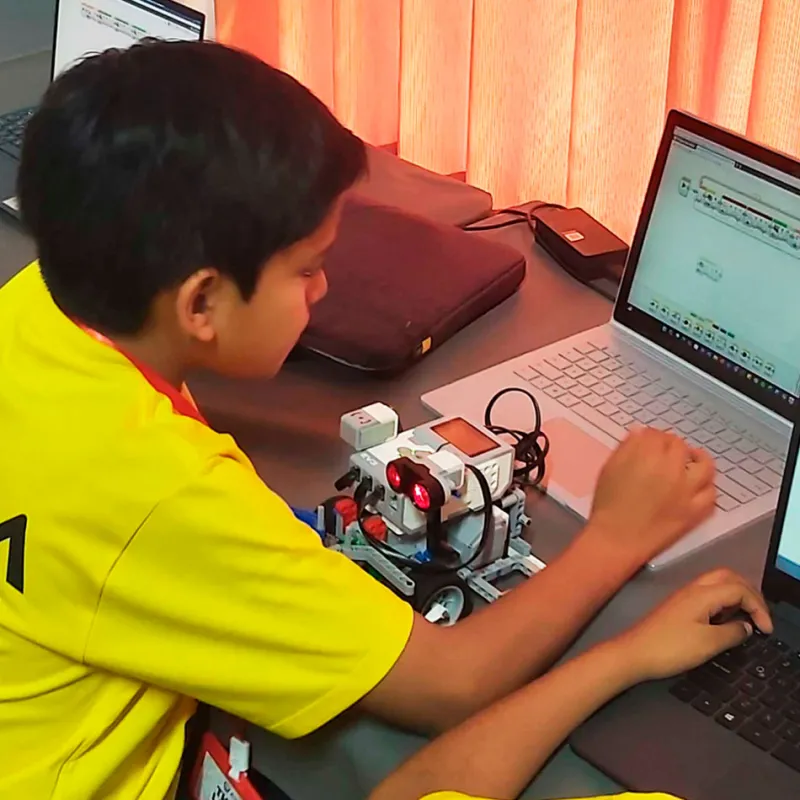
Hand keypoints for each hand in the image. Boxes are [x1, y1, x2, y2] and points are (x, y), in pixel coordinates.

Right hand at [588, 427, 715, 563]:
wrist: (617, 539)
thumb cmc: (608, 503)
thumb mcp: (609, 469)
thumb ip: (626, 448)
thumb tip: (640, 433)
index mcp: (647, 454)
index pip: (656, 435)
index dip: (652, 436)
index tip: (647, 441)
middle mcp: (672, 467)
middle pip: (679, 446)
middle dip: (671, 445)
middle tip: (663, 452)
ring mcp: (688, 489)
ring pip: (704, 465)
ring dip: (699, 459)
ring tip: (692, 461)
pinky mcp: (695, 510)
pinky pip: (710, 495)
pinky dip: (707, 487)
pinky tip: (698, 486)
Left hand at [615, 569, 772, 681]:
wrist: (634, 653)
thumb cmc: (670, 648)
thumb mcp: (708, 644)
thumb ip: (732, 633)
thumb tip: (746, 627)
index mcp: (702, 594)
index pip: (740, 589)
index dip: (759, 607)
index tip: (766, 629)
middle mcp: (693, 589)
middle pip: (729, 578)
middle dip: (750, 594)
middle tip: (760, 616)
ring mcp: (684, 596)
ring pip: (718, 585)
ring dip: (736, 597)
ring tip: (745, 619)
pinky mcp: (679, 607)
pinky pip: (708, 596)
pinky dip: (723, 603)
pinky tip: (724, 622)